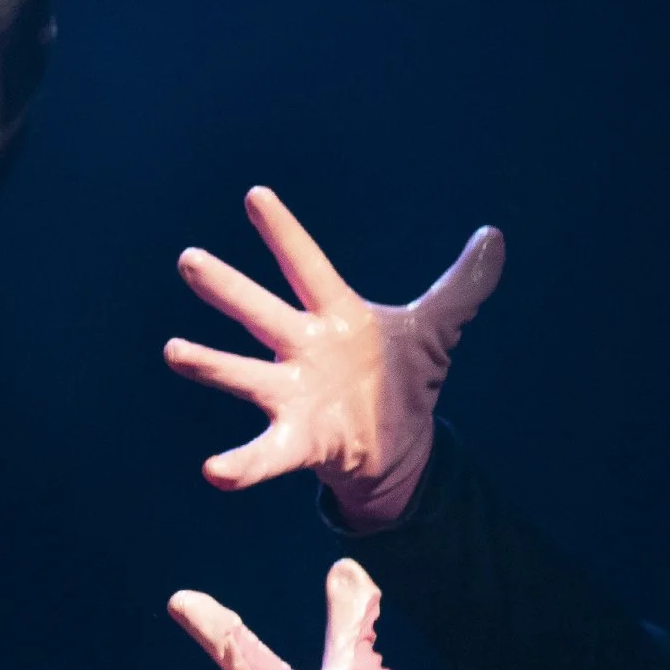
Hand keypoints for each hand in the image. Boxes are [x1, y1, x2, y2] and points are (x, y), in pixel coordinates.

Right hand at [167, 187, 503, 529]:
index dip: (284, 233)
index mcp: (333, 316)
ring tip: (176, 352)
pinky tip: (214, 472)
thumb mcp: (435, 331)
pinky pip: (263, 455)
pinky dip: (239, 465)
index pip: (306, 266)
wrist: (394, 446)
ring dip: (211, 365)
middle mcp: (301, 350)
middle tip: (189, 260)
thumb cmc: (398, 381)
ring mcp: (292, 395)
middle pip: (260, 312)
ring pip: (244, 375)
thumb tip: (494, 237)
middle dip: (226, 288)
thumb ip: (463, 287)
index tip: (256, 196)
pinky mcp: (296, 441)